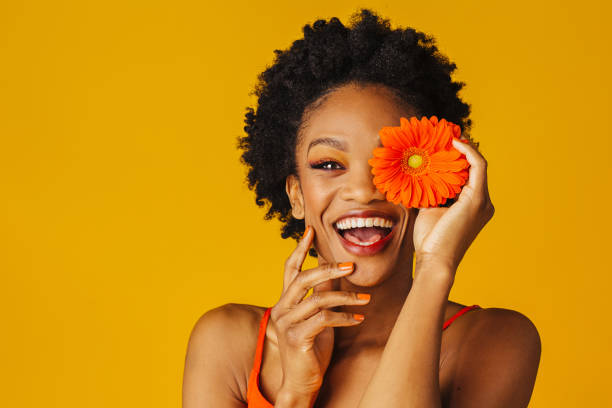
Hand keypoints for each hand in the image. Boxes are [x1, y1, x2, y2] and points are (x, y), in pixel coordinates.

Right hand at [268, 226, 370, 397]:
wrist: (301, 383)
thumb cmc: (311, 350)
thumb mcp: (317, 318)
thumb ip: (321, 295)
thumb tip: (334, 272)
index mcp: (284, 302)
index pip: (289, 269)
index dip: (299, 249)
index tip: (310, 230)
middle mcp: (280, 310)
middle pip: (302, 279)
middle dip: (327, 269)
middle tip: (351, 265)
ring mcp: (286, 324)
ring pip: (317, 299)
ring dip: (345, 297)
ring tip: (366, 299)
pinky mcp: (296, 338)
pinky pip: (322, 320)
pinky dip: (344, 317)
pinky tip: (358, 318)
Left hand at [411, 138, 494, 279]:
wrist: (434, 260)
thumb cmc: (430, 240)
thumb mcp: (430, 210)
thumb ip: (432, 193)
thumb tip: (419, 174)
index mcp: (474, 206)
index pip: (470, 175)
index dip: (459, 157)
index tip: (443, 143)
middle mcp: (483, 202)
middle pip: (475, 167)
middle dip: (461, 149)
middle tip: (443, 134)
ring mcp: (482, 201)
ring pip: (478, 164)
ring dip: (464, 147)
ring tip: (447, 134)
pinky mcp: (476, 200)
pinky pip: (478, 166)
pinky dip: (468, 152)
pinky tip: (454, 143)